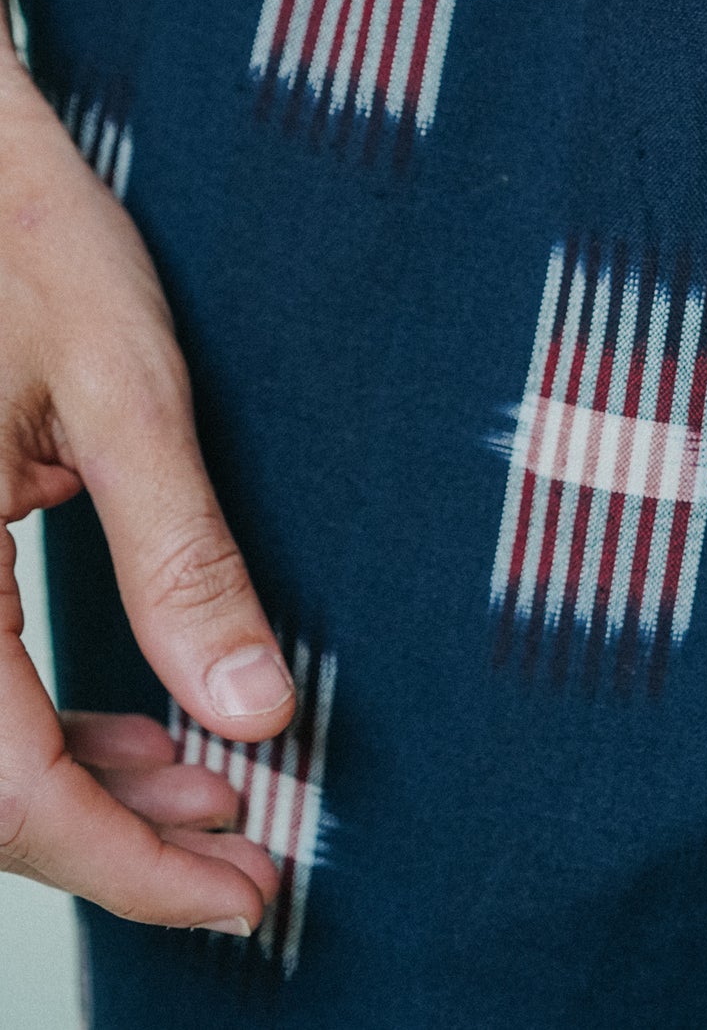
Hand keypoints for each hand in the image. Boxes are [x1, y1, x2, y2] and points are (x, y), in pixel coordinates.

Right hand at [0, 43, 291, 931]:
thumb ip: (182, 556)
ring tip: (219, 803)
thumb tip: (258, 716)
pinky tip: (146, 724)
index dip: (126, 866)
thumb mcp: (126, 389)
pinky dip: (58, 723)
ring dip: (89, 793)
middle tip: (249, 865)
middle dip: (117, 847)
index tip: (246, 892)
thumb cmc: (31, 238)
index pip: (9, 785)